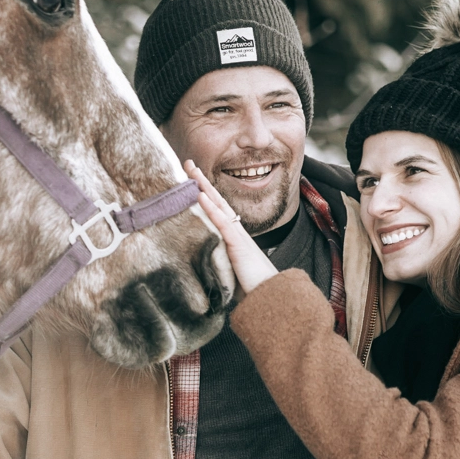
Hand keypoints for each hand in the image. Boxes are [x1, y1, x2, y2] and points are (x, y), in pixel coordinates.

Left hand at [185, 160, 278, 293]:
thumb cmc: (253, 287)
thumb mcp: (232, 271)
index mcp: (234, 236)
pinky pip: (222, 222)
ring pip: (218, 205)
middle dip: (201, 180)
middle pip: (216, 200)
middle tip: (188, 162)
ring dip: (204, 186)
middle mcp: (236, 231)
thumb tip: (204, 266)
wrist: (271, 296)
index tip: (191, 178)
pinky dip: (211, 208)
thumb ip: (220, 263)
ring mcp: (238, 236)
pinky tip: (200, 195)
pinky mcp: (238, 245)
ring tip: (191, 170)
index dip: (204, 192)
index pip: (216, 209)